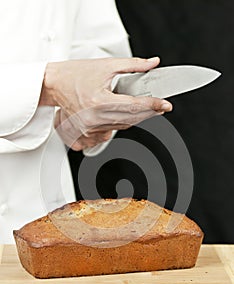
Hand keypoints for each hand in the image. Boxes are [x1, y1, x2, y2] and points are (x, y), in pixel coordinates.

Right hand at [40, 57, 172, 149]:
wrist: (54, 84)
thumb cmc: (76, 74)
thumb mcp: (106, 66)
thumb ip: (132, 65)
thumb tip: (152, 64)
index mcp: (99, 102)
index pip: (134, 106)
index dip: (153, 105)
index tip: (166, 105)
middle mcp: (94, 119)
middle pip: (131, 120)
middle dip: (148, 113)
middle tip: (158, 106)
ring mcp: (89, 129)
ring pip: (122, 127)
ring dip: (133, 119)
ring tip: (136, 107)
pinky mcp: (86, 134)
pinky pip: (109, 134)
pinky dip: (117, 125)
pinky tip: (117, 116)